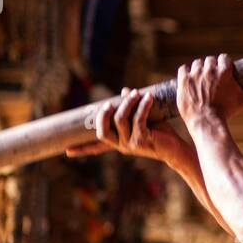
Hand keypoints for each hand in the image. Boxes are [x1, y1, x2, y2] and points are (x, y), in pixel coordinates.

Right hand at [66, 87, 188, 164]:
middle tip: (109, 104)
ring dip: (127, 104)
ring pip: (120, 121)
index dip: (82, 149)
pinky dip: (143, 106)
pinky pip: (138, 119)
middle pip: (101, 132)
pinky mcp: (143, 140)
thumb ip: (131, 108)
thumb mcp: (143, 118)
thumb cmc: (160, 132)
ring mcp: (131, 144)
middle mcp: (122, 146)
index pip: (96, 147)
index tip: (66, 151)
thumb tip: (124, 91)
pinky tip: (148, 98)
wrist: (177, 148)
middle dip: (102, 115)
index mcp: (118, 142)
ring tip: (136, 93)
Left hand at [177, 54, 242, 125]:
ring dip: (199, 69)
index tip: (223, 71)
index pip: (224, 58)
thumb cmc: (227, 111)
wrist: (207, 122)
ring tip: (201, 79)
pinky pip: (183, 69)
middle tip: (212, 78)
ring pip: (196, 63)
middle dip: (211, 67)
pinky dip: (186, 73)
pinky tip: (190, 80)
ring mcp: (195, 74)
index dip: (224, 65)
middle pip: (210, 60)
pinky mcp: (183, 81)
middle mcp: (209, 69)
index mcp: (224, 71)